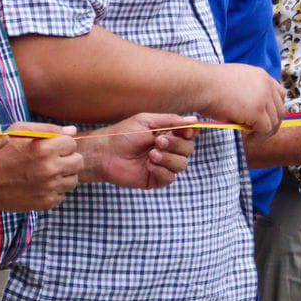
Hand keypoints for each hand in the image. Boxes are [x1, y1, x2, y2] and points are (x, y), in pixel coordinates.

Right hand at [0, 123, 82, 211]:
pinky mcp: (46, 202)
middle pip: (78, 162)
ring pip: (73, 180)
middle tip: (54, 160)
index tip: (52, 147)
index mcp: (45, 149)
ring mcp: (49, 188)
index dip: (62, 144)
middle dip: (68, 158)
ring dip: (64, 175)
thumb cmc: (1, 153)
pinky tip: (40, 185)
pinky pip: (62, 195)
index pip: (72, 143)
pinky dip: (55, 190)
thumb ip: (49, 130)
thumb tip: (73, 131)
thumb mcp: (20, 131)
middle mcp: (50, 169)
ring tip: (48, 173)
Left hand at [83, 113, 198, 189]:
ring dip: (168, 158)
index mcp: (168, 134)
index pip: (190, 135)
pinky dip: (161, 171)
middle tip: (157, 141)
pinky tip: (148, 166)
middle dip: (176, 145)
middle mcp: (169, 150)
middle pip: (189, 150)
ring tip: (151, 154)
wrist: (105, 153)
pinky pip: (170, 178)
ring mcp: (163, 165)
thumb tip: (194, 120)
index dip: (190, 134)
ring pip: (182, 165)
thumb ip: (171, 121)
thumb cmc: (124, 134)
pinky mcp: (156, 179)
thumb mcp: (147, 121)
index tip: (184, 132)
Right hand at [203, 64, 285, 140]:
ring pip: (274, 122)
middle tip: (257, 133)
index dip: (274, 109)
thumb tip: (249, 109)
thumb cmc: (209, 85)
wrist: (201, 85)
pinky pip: (265, 130)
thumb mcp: (235, 82)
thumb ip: (247, 91)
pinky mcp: (257, 111)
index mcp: (261, 75)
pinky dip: (258, 137)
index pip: (280, 94)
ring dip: (263, 133)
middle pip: (280, 110)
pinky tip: (246, 137)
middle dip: (271, 124)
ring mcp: (263, 97)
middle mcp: (266, 84)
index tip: (264, 119)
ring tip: (249, 137)